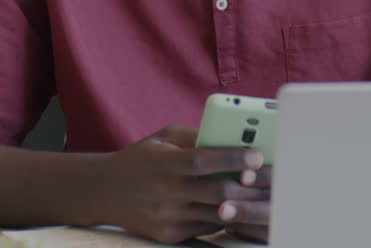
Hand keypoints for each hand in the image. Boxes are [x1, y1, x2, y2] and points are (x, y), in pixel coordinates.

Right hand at [92, 125, 268, 243]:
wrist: (102, 192)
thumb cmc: (139, 159)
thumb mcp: (162, 138)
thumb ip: (195, 136)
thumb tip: (232, 136)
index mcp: (165, 164)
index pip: (203, 161)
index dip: (233, 158)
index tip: (257, 155)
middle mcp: (166, 192)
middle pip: (216, 192)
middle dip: (248, 186)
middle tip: (269, 178)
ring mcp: (167, 218)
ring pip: (217, 214)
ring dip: (243, 205)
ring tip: (263, 195)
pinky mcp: (169, 235)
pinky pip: (206, 226)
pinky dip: (224, 217)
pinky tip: (239, 207)